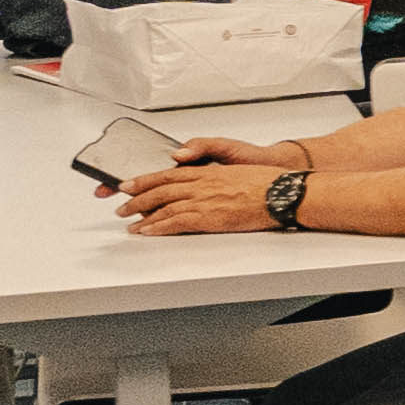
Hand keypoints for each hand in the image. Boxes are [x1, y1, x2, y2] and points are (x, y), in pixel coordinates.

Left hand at [117, 153, 295, 237]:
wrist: (282, 193)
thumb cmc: (268, 184)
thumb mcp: (237, 172)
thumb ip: (216, 177)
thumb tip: (207, 184)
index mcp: (207, 172)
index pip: (167, 174)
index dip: (145, 179)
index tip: (130, 184)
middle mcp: (201, 183)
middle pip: (159, 189)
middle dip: (136, 198)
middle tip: (121, 206)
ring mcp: (203, 200)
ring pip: (163, 206)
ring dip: (142, 216)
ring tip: (131, 224)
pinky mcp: (207, 217)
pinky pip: (175, 222)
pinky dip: (158, 227)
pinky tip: (148, 232)